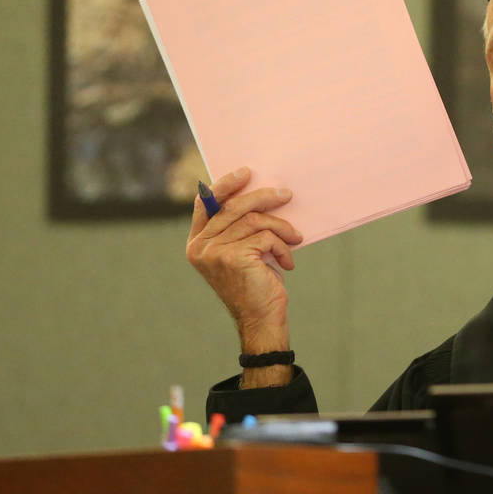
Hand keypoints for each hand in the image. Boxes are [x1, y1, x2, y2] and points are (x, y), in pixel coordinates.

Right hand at [186, 167, 302, 384]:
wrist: (261, 320)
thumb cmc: (256, 285)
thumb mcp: (242, 252)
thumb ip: (239, 228)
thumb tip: (261, 194)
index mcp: (197, 243)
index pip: (204, 203)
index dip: (225, 184)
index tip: (247, 173)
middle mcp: (200, 246)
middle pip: (233, 206)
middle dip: (264, 197)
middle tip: (287, 195)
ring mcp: (214, 252)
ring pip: (254, 220)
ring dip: (281, 227)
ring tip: (295, 239)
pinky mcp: (233, 257)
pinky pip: (265, 236)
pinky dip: (283, 247)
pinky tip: (288, 262)